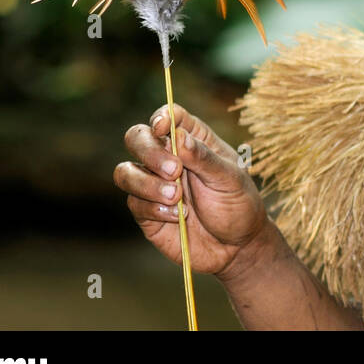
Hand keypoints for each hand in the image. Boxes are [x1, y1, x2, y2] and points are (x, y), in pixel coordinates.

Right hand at [115, 105, 269, 277]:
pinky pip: (134, 203)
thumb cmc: (238, 204)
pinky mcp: (146, 212)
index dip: (161, 117)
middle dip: (149, 151)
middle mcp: (168, 158)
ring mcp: (154, 184)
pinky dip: (154, 208)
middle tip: (175, 170)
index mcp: (193, 140)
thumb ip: (204, 157)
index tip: (163, 128)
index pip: (169, 116)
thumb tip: (178, 135)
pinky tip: (177, 216)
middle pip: (137, 138)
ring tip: (176, 197)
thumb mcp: (230, 178)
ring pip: (125, 172)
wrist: (236, 247)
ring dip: (147, 183)